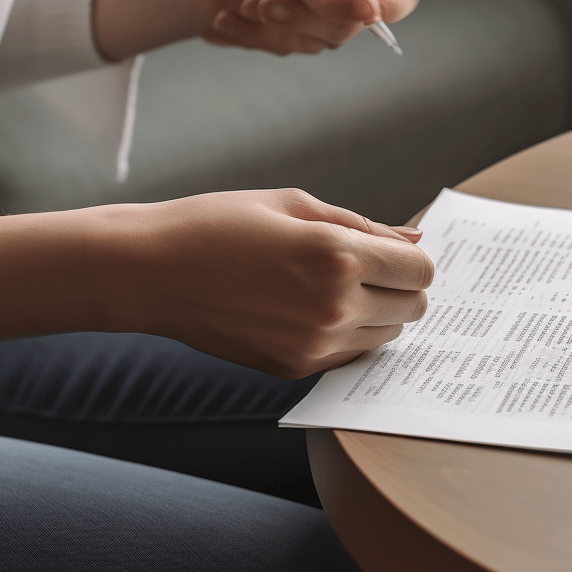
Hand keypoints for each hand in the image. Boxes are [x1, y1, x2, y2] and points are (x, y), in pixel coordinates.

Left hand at [92, 0, 443, 60]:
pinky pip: (307, 46)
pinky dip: (268, 36)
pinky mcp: (311, 25)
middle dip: (323, 12)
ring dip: (285, 24)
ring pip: (338, 33)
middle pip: (379, 5)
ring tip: (247, 2)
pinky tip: (236, 15)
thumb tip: (368, 15)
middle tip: (270, 5)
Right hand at [96, 188, 432, 376]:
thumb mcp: (293, 204)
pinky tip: (312, 310)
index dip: (412, 258)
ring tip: (332, 288)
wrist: (152, 272)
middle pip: (414, 308)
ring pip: (387, 336)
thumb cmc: (218, 224)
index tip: (391, 252)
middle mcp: (334, 305)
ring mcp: (315, 343)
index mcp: (338, 255)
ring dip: (377, 312)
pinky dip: (348, 334)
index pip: (419, 269)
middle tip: (367, 268)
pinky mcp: (294, 367)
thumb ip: (362, 225)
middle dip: (401, 286)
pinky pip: (350, 354)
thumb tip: (414, 239)